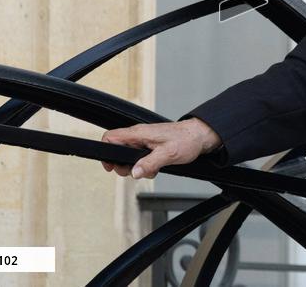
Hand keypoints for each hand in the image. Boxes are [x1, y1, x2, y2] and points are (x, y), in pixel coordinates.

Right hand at [100, 117, 221, 178]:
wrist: (200, 136)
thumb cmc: (186, 140)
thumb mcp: (168, 154)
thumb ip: (149, 163)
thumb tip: (134, 172)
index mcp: (139, 133)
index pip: (111, 137)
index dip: (106, 152)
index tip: (111, 166)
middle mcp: (140, 135)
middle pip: (117, 149)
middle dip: (123, 165)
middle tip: (133, 173)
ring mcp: (145, 140)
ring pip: (129, 155)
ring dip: (137, 167)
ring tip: (150, 170)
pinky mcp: (151, 145)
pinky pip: (140, 157)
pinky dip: (145, 165)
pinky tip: (156, 168)